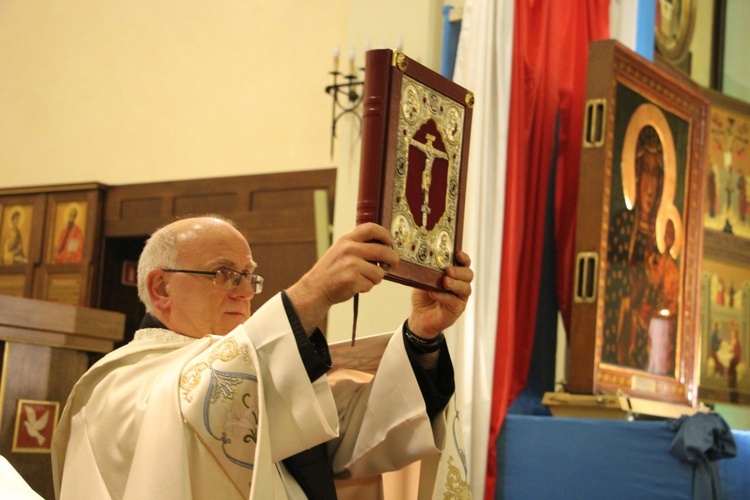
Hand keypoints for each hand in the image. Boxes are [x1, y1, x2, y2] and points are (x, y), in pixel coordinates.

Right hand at [285, 223, 400, 332]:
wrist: (316, 288)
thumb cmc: (331, 271)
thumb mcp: (341, 250)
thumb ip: (359, 246)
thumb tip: (385, 248)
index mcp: (346, 240)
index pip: (371, 228)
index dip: (385, 234)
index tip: (390, 241)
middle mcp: (349, 249)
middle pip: (382, 250)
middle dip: (393, 259)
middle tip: (393, 263)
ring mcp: (351, 264)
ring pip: (379, 272)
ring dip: (376, 278)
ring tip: (363, 278)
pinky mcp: (352, 279)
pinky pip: (371, 284)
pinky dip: (367, 287)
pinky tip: (355, 285)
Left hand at [407, 250, 472, 338]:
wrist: (419, 316)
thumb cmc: (424, 297)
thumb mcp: (423, 280)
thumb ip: (427, 272)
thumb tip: (423, 261)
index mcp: (454, 274)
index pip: (464, 264)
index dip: (464, 258)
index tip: (458, 254)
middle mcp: (461, 284)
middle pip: (468, 274)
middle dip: (459, 271)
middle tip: (448, 270)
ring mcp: (460, 297)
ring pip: (466, 288)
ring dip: (455, 284)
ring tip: (445, 282)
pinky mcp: (457, 309)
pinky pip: (454, 301)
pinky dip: (444, 296)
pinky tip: (434, 294)